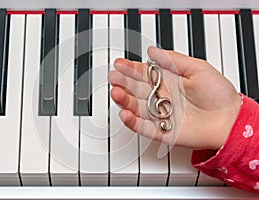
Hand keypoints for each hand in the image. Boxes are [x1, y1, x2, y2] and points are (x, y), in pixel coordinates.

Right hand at [108, 46, 240, 149]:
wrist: (230, 119)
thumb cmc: (218, 94)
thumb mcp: (197, 68)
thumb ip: (173, 60)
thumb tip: (152, 51)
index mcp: (168, 82)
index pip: (143, 74)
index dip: (130, 68)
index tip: (120, 63)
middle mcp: (161, 98)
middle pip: (136, 90)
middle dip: (123, 83)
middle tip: (113, 77)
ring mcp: (160, 114)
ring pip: (136, 108)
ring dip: (125, 101)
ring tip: (117, 93)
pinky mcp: (163, 132)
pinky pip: (144, 127)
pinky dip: (133, 122)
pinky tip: (125, 113)